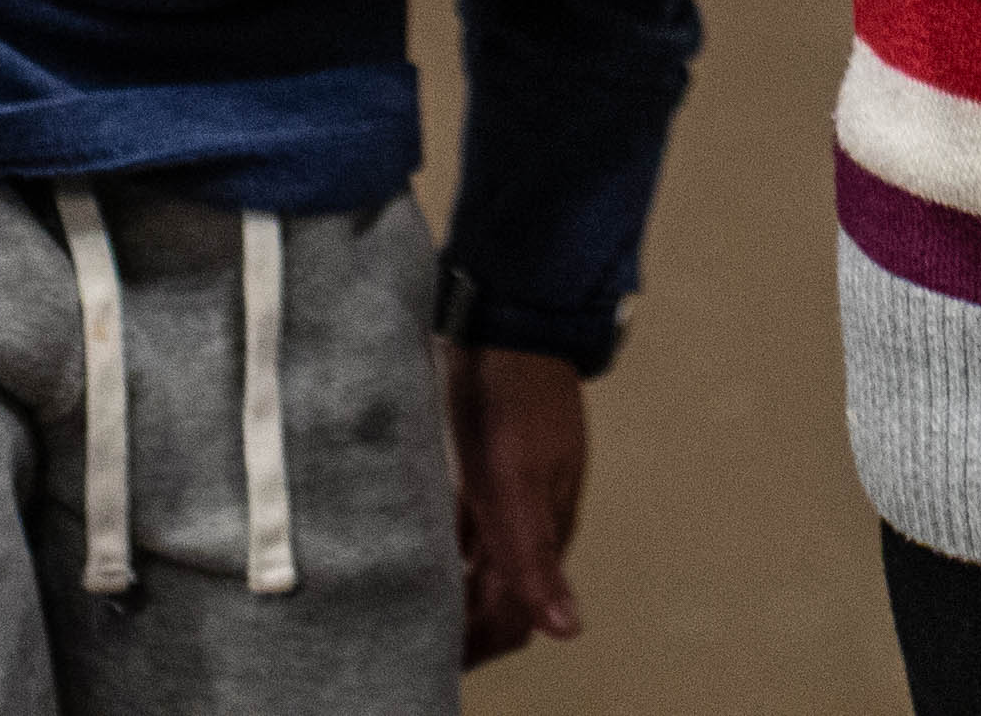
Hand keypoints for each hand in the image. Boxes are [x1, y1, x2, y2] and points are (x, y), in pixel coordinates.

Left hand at [445, 341, 587, 660]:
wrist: (508, 316)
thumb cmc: (510, 395)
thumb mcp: (514, 483)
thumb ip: (533, 557)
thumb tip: (567, 630)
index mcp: (547, 526)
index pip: (520, 615)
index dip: (481, 647)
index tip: (436, 664)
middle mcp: (535, 514)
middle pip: (502, 593)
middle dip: (467, 626)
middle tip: (416, 646)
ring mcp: (514, 486)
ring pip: (485, 560)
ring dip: (456, 590)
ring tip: (413, 610)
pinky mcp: (489, 461)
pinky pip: (469, 524)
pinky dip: (448, 549)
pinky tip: (423, 550)